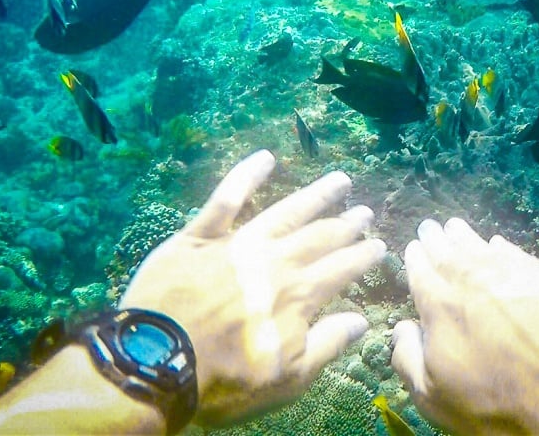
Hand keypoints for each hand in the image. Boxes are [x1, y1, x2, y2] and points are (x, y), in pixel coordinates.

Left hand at [119, 150, 385, 426]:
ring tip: (339, 181)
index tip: (379, 245)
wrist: (158, 364)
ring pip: (285, 211)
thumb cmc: (225, 380)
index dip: (363, 256)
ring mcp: (238, 244)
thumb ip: (328, 345)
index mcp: (298, 295)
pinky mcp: (200, 236)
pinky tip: (266, 158)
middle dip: (345, 225)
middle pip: (319, 237)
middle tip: (364, 212)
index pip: (342, 269)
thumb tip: (363, 320)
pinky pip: (225, 198)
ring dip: (315, 195)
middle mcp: (275, 261)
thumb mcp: (288, 379)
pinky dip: (246, 176)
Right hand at [391, 218, 538, 434]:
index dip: (415, 258)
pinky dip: (504, 248)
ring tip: (456, 227)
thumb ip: (407, 358)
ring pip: (483, 247)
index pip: (421, 271)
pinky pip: (520, 255)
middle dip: (436, 238)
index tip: (414, 248)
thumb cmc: (494, 407)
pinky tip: (499, 245)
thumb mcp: (432, 397)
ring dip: (466, 236)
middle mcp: (475, 281)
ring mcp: (516, 276)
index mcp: (442, 306)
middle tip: (430, 227)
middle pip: (449, 251)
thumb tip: (403, 327)